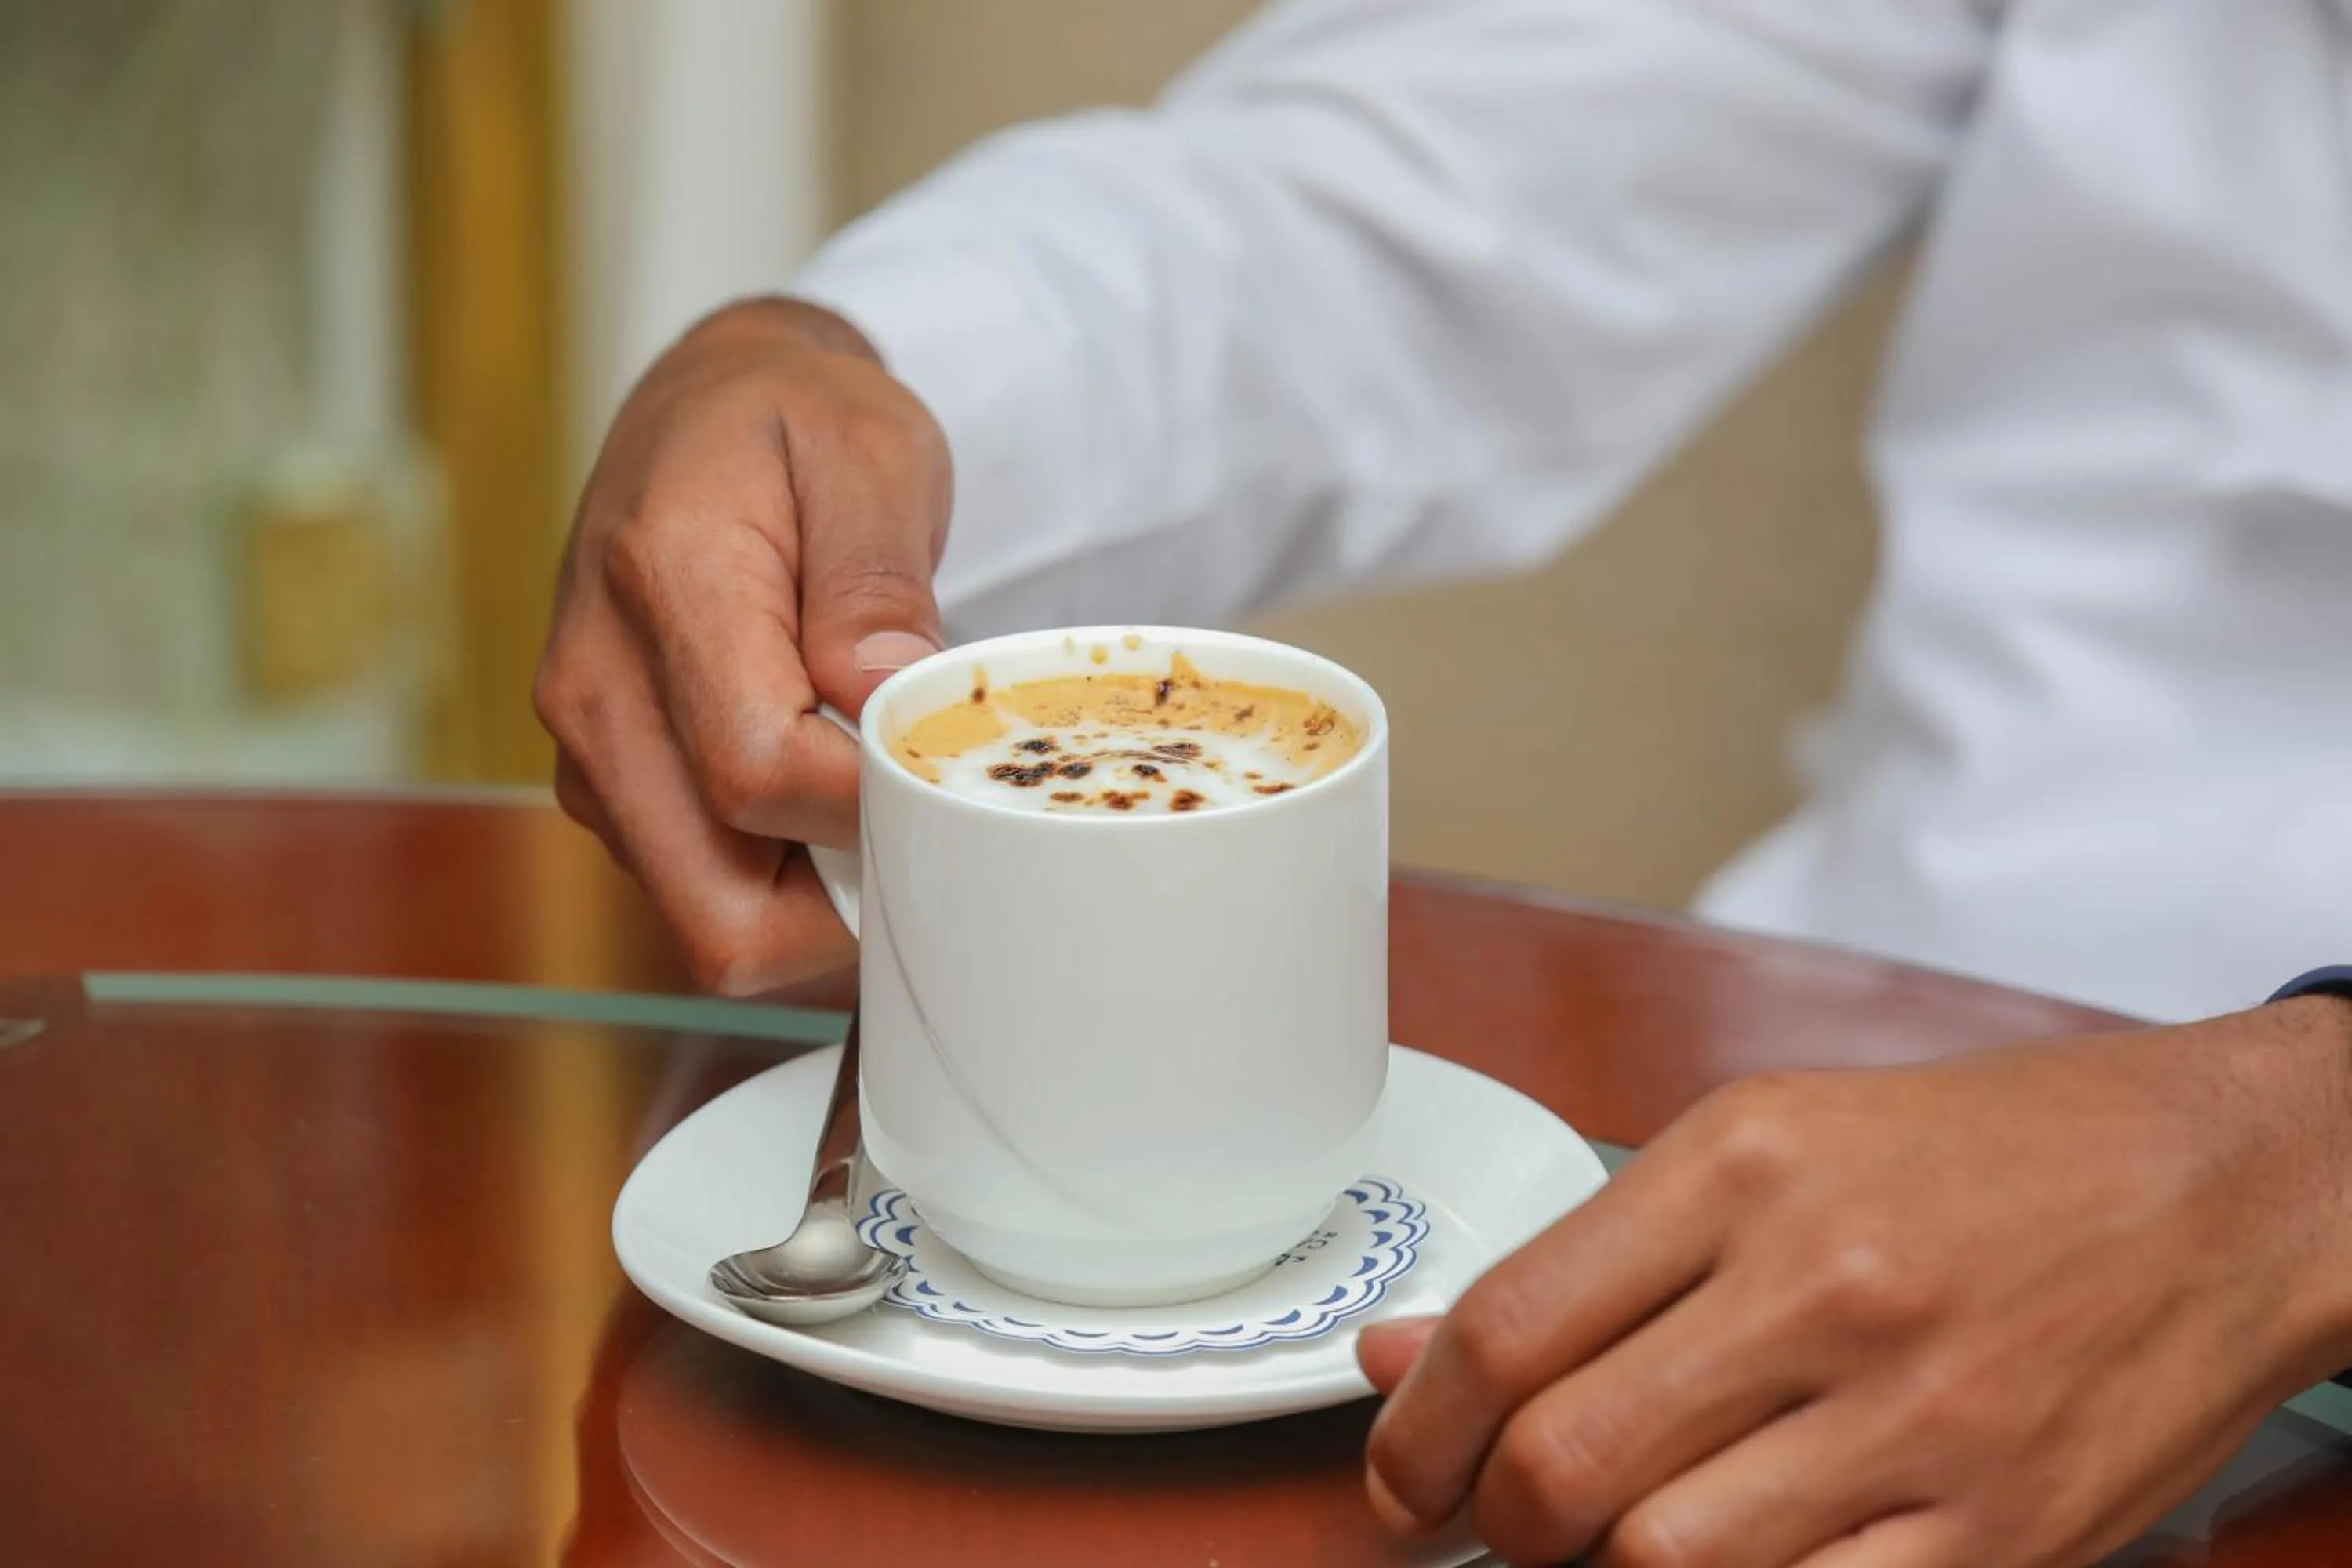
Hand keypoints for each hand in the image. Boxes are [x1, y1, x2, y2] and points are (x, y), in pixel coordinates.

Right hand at [535, 298, 950, 992]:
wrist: (706, 409)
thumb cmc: (793, 424)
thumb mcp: (868, 449)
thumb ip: (877, 574)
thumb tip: (881, 691)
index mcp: (662, 586)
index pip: (761, 774)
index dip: (873, 806)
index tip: (944, 766)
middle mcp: (597, 690)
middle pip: (720, 914)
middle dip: (848, 905)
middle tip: (927, 824)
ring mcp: (593, 756)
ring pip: (714, 931)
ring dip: (821, 904)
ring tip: (883, 799)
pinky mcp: (611, 791)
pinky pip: (706, 902)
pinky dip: (787, 889)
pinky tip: (834, 802)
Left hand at [1357, 998, 2351, 1566]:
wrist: (2218, 1182)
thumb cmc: (1984, 1155)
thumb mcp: (1768, 1145)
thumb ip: (1590, 1258)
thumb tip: (1410, 1354)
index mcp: (1743, 1167)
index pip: (1508, 1326)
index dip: (1415, 1433)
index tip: (1401, 1477)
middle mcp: (1822, 1284)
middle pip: (1564, 1463)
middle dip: (1495, 1521)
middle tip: (1496, 1521)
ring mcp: (1919, 1417)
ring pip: (1666, 1563)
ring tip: (1613, 1539)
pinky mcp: (2003, 1531)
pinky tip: (1737, 1562)